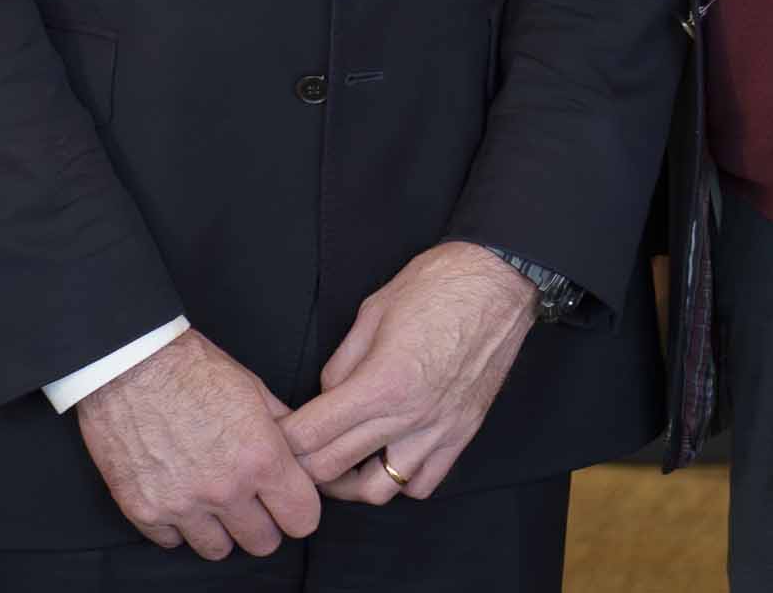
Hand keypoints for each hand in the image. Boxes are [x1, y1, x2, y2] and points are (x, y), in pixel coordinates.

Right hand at [74, 329, 322, 558]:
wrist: (127, 362)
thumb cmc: (190, 368)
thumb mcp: (253, 388)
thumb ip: (283, 430)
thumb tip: (304, 454)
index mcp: (259, 458)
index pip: (302, 520)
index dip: (299, 509)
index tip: (288, 500)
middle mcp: (224, 489)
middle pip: (263, 543)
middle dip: (262, 522)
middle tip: (250, 500)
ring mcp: (182, 505)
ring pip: (218, 549)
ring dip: (219, 528)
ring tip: (211, 498)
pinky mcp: (144, 511)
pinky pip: (172, 541)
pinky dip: (177, 524)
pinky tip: (177, 494)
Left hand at [281, 242, 536, 504]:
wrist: (499, 281)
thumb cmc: (436, 285)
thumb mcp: (372, 312)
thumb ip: (342, 363)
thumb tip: (326, 396)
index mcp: (381, 384)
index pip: (312, 435)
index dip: (283, 438)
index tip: (273, 432)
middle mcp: (409, 417)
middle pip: (334, 469)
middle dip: (303, 465)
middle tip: (294, 451)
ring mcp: (439, 431)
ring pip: (380, 491)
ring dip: (350, 482)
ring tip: (341, 460)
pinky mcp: (463, 433)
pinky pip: (423, 484)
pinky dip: (399, 481)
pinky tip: (388, 457)